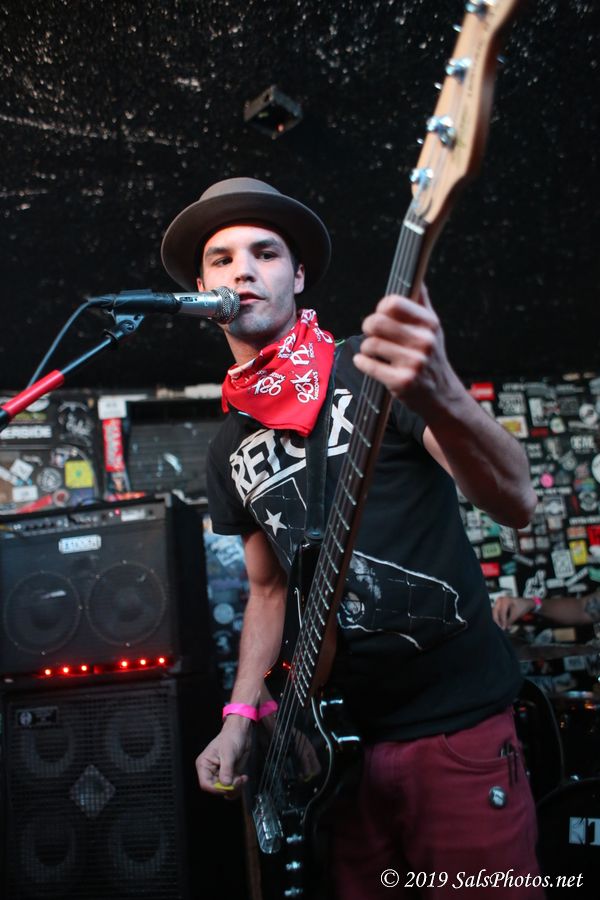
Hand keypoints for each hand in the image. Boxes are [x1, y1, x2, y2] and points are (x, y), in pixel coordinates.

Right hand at [195, 715, 252, 797]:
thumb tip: (226, 783)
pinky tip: (243, 778)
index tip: (227, 786)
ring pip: (225, 790)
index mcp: (204, 764)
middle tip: (238, 781)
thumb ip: (226, 769)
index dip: (216, 789)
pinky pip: (231, 788)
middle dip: (229, 788)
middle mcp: (210, 771)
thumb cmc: (231, 737)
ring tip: (242, 779)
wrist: (241, 733)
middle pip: (216, 789)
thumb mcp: (228, 753)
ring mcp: (220, 774)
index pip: (205, 784)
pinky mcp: (229, 776)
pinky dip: (238, 786)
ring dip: (235, 788)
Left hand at [353, 284, 456, 411]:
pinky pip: (368, 365)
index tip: (383, 315)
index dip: (382, 308)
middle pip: (376, 322)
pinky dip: (362, 362)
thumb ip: (422, 303)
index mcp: (429, 323)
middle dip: (369, 327)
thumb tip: (417, 278)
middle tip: (372, 333)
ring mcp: (413, 362)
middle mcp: (424, 341)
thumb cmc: (432, 359)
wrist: (441, 395)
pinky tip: (367, 362)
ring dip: (366, 348)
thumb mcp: (433, 329)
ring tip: (374, 352)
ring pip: (370, 344)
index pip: (393, 303)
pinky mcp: (401, 381)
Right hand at [492, 595, 533, 629]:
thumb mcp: (516, 614)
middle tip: (501, 627)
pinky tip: (501, 622)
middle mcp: (500, 600)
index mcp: (505, 600)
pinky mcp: (498, 605)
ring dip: (498, 619)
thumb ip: (510, 621)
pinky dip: (499, 618)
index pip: (502, 612)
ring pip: (495, 612)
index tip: (503, 628)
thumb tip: (505, 627)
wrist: (525, 603)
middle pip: (495, 612)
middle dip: (497, 620)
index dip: (502, 621)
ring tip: (501, 626)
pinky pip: (496, 612)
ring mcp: (498, 602)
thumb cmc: (522, 607)